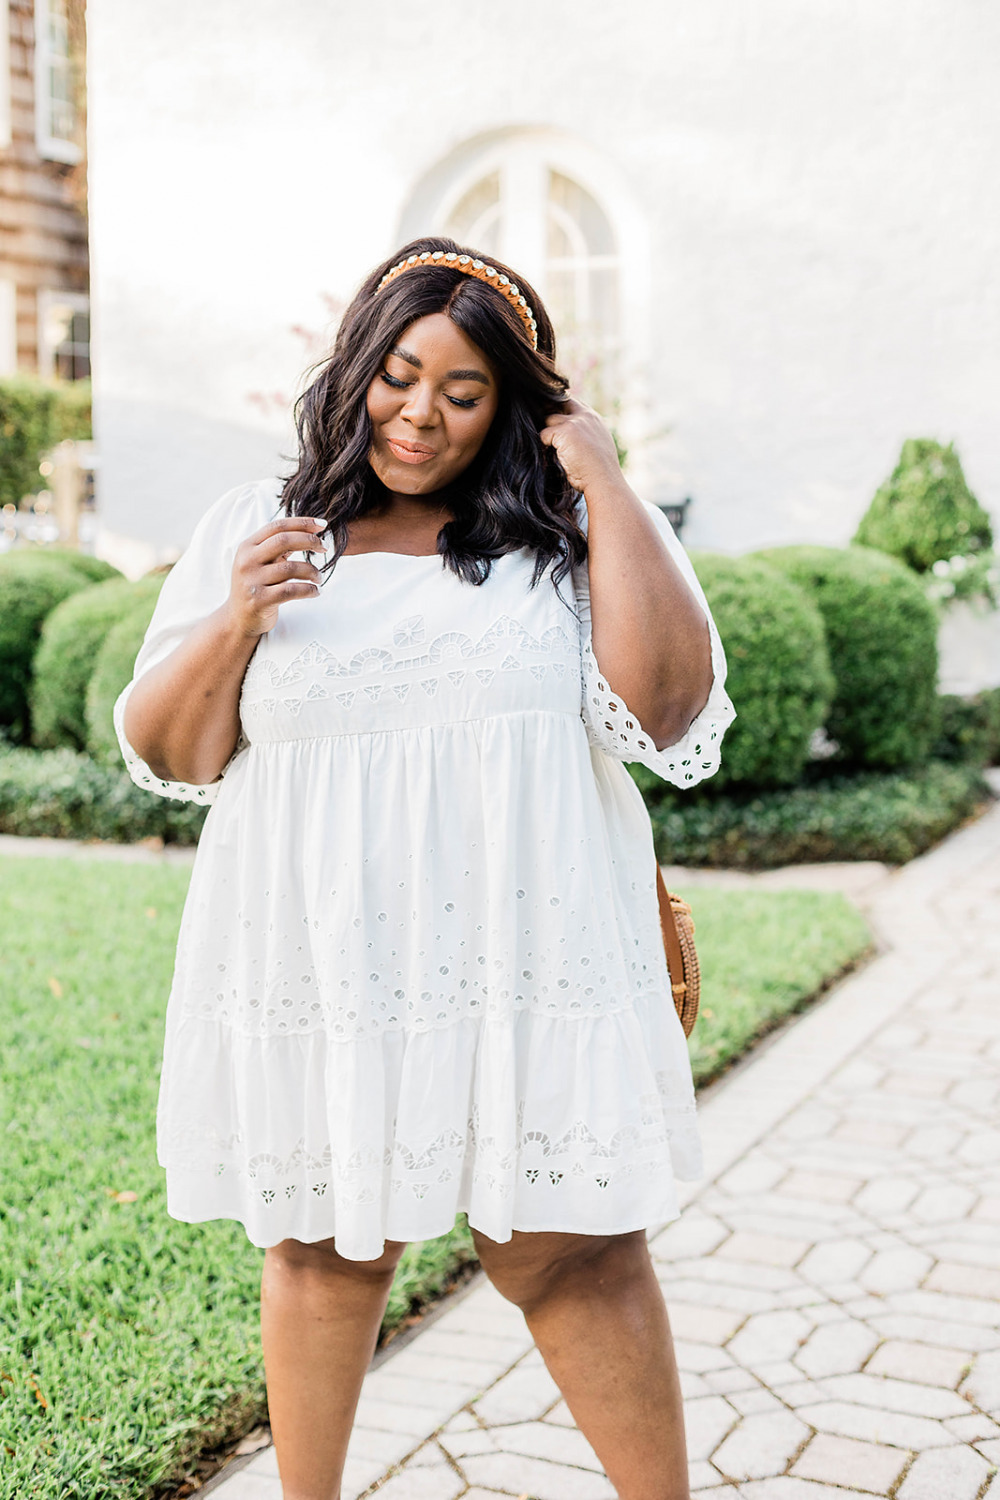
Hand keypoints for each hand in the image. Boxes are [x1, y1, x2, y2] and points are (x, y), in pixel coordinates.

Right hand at [226, 516, 327, 636]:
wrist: (239, 619)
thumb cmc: (258, 586)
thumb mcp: (262, 562)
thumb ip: (279, 547)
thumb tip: (312, 531)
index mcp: (247, 547)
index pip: (277, 526)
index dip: (302, 523)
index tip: (322, 525)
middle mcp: (247, 561)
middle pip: (283, 541)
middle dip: (309, 541)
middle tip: (324, 547)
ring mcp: (251, 581)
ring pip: (290, 568)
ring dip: (312, 571)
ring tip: (319, 578)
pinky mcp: (259, 601)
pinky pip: (291, 591)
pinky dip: (308, 590)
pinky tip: (316, 591)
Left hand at [539, 397, 622, 494]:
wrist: (603, 480)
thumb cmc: (600, 472)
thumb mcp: (598, 447)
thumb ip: (586, 436)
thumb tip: (571, 440)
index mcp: (594, 419)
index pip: (574, 404)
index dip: (562, 409)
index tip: (554, 420)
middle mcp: (585, 416)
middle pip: (560, 402)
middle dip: (549, 409)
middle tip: (541, 423)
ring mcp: (575, 423)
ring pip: (549, 418)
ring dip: (547, 432)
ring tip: (546, 445)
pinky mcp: (564, 432)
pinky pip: (544, 434)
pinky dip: (544, 445)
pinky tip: (549, 456)